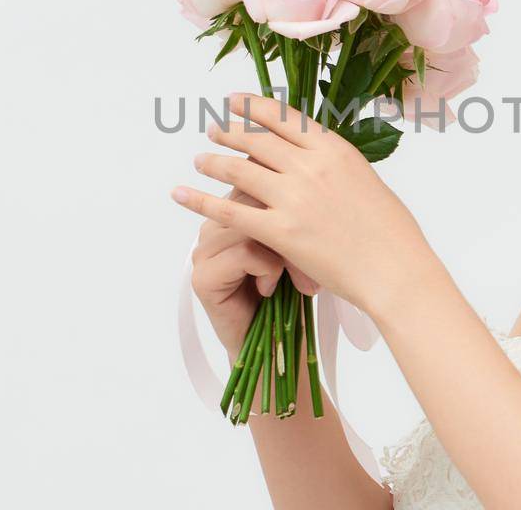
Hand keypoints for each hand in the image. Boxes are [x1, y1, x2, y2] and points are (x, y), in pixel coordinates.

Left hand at [172, 91, 436, 316]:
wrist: (395, 269)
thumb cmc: (392, 232)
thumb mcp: (366, 180)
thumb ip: (336, 165)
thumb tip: (316, 158)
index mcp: (334, 149)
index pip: (283, 118)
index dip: (253, 106)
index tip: (235, 101)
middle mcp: (309, 166)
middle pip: (256, 139)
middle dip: (229, 130)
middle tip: (213, 128)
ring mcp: (292, 198)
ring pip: (238, 171)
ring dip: (213, 162)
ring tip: (200, 159)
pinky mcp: (279, 232)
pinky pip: (229, 212)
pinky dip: (200, 202)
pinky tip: (181, 195)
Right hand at [189, 185, 320, 355]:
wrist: (275, 344)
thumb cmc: (292, 292)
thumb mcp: (298, 244)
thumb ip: (294, 212)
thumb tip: (317, 178)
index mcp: (233, 209)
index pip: (253, 176)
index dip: (283, 190)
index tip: (310, 214)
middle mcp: (214, 225)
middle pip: (251, 197)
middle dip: (287, 225)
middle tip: (308, 257)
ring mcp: (204, 249)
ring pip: (249, 224)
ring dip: (281, 253)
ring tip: (290, 279)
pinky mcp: (203, 275)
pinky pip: (244, 252)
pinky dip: (268, 269)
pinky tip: (270, 288)